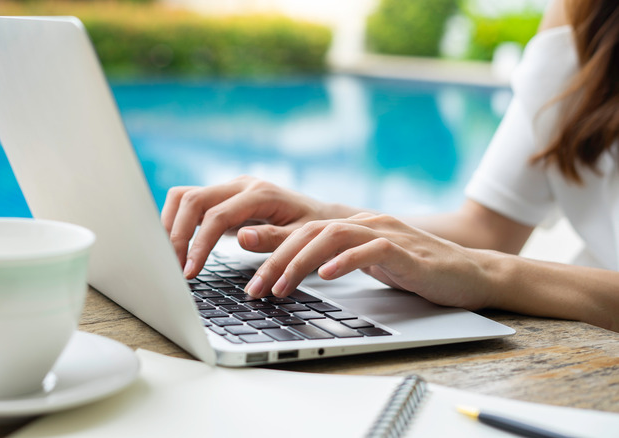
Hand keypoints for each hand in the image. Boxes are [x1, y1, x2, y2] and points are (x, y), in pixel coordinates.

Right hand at [161, 175, 356, 277]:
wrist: (322, 217)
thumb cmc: (316, 231)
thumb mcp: (303, 239)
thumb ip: (273, 239)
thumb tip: (241, 238)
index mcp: (260, 193)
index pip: (216, 215)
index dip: (198, 244)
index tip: (189, 271)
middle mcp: (240, 185)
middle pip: (191, 199)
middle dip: (176, 234)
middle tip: (172, 267)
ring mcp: (229, 189)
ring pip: (184, 197)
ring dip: (170, 224)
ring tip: (168, 257)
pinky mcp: (222, 198)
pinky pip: (190, 203)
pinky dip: (177, 222)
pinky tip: (176, 246)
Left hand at [246, 212, 495, 309]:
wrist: (470, 274)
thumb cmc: (417, 272)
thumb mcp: (367, 265)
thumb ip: (337, 261)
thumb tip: (295, 271)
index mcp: (354, 226)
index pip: (302, 232)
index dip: (272, 254)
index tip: (252, 282)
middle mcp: (366, 224)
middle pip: (309, 232)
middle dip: (276, 261)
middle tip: (255, 290)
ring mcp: (387, 234)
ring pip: (333, 236)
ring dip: (301, 262)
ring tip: (281, 286)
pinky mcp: (407, 251)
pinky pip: (371, 250)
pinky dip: (346, 261)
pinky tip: (326, 275)